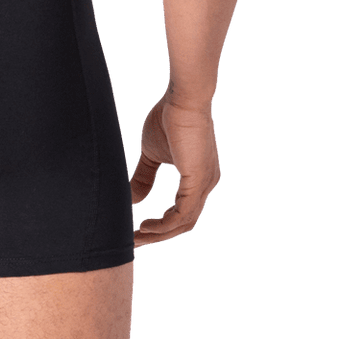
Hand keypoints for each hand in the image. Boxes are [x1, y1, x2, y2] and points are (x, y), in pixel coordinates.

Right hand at [130, 90, 220, 246]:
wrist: (182, 98)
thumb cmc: (168, 118)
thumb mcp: (151, 153)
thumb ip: (144, 176)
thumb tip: (132, 199)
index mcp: (198, 178)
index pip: (183, 212)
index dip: (162, 225)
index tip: (139, 229)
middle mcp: (206, 185)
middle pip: (185, 224)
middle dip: (159, 235)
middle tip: (135, 240)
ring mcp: (204, 184)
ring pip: (184, 223)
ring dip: (159, 234)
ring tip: (137, 235)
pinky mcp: (198, 180)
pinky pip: (182, 213)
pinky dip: (164, 224)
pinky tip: (145, 225)